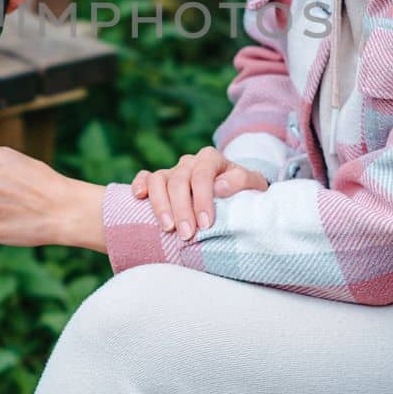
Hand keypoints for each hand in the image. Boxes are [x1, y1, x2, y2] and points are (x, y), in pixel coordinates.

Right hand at [131, 146, 268, 241]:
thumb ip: (242, 181)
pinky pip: (144, 177)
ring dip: (160, 204)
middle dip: (182, 209)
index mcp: (211, 158)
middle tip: (187, 234)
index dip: (202, 199)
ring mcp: (173, 171)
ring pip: (158, 180)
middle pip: (179, 181)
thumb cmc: (244, 193)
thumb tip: (219, 187)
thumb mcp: (253, 186)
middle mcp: (190, 162)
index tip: (205, 224)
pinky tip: (139, 197)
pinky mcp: (159, 181)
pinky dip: (139, 185)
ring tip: (167, 228)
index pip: (202, 175)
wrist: (235, 195)